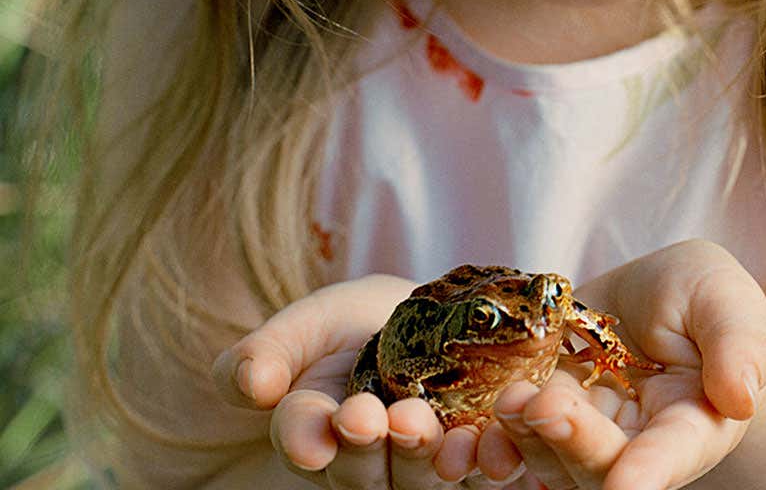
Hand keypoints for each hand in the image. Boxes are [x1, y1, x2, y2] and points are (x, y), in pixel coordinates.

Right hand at [210, 274, 507, 487]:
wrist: (434, 316)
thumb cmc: (357, 323)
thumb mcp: (309, 323)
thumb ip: (270, 351)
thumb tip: (250, 381)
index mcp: (313, 431)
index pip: (302, 439)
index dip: (306, 436)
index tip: (318, 429)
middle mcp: (364, 463)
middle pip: (360, 474)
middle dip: (367, 449)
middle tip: (376, 417)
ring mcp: (422, 467)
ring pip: (420, 481)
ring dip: (426, 460)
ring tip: (434, 432)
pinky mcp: (476, 459)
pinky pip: (481, 471)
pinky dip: (488, 460)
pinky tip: (492, 442)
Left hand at [475, 240, 765, 489]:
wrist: (655, 297)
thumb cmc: (706, 299)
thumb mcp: (726, 302)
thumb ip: (737, 345)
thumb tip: (743, 396)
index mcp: (691, 426)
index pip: (672, 454)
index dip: (650, 472)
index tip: (629, 486)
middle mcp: (632, 446)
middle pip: (598, 465)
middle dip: (572, 442)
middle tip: (548, 406)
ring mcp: (577, 433)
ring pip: (545, 458)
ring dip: (520, 440)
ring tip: (508, 400)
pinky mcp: (533, 411)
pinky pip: (502, 435)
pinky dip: (479, 435)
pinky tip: (457, 425)